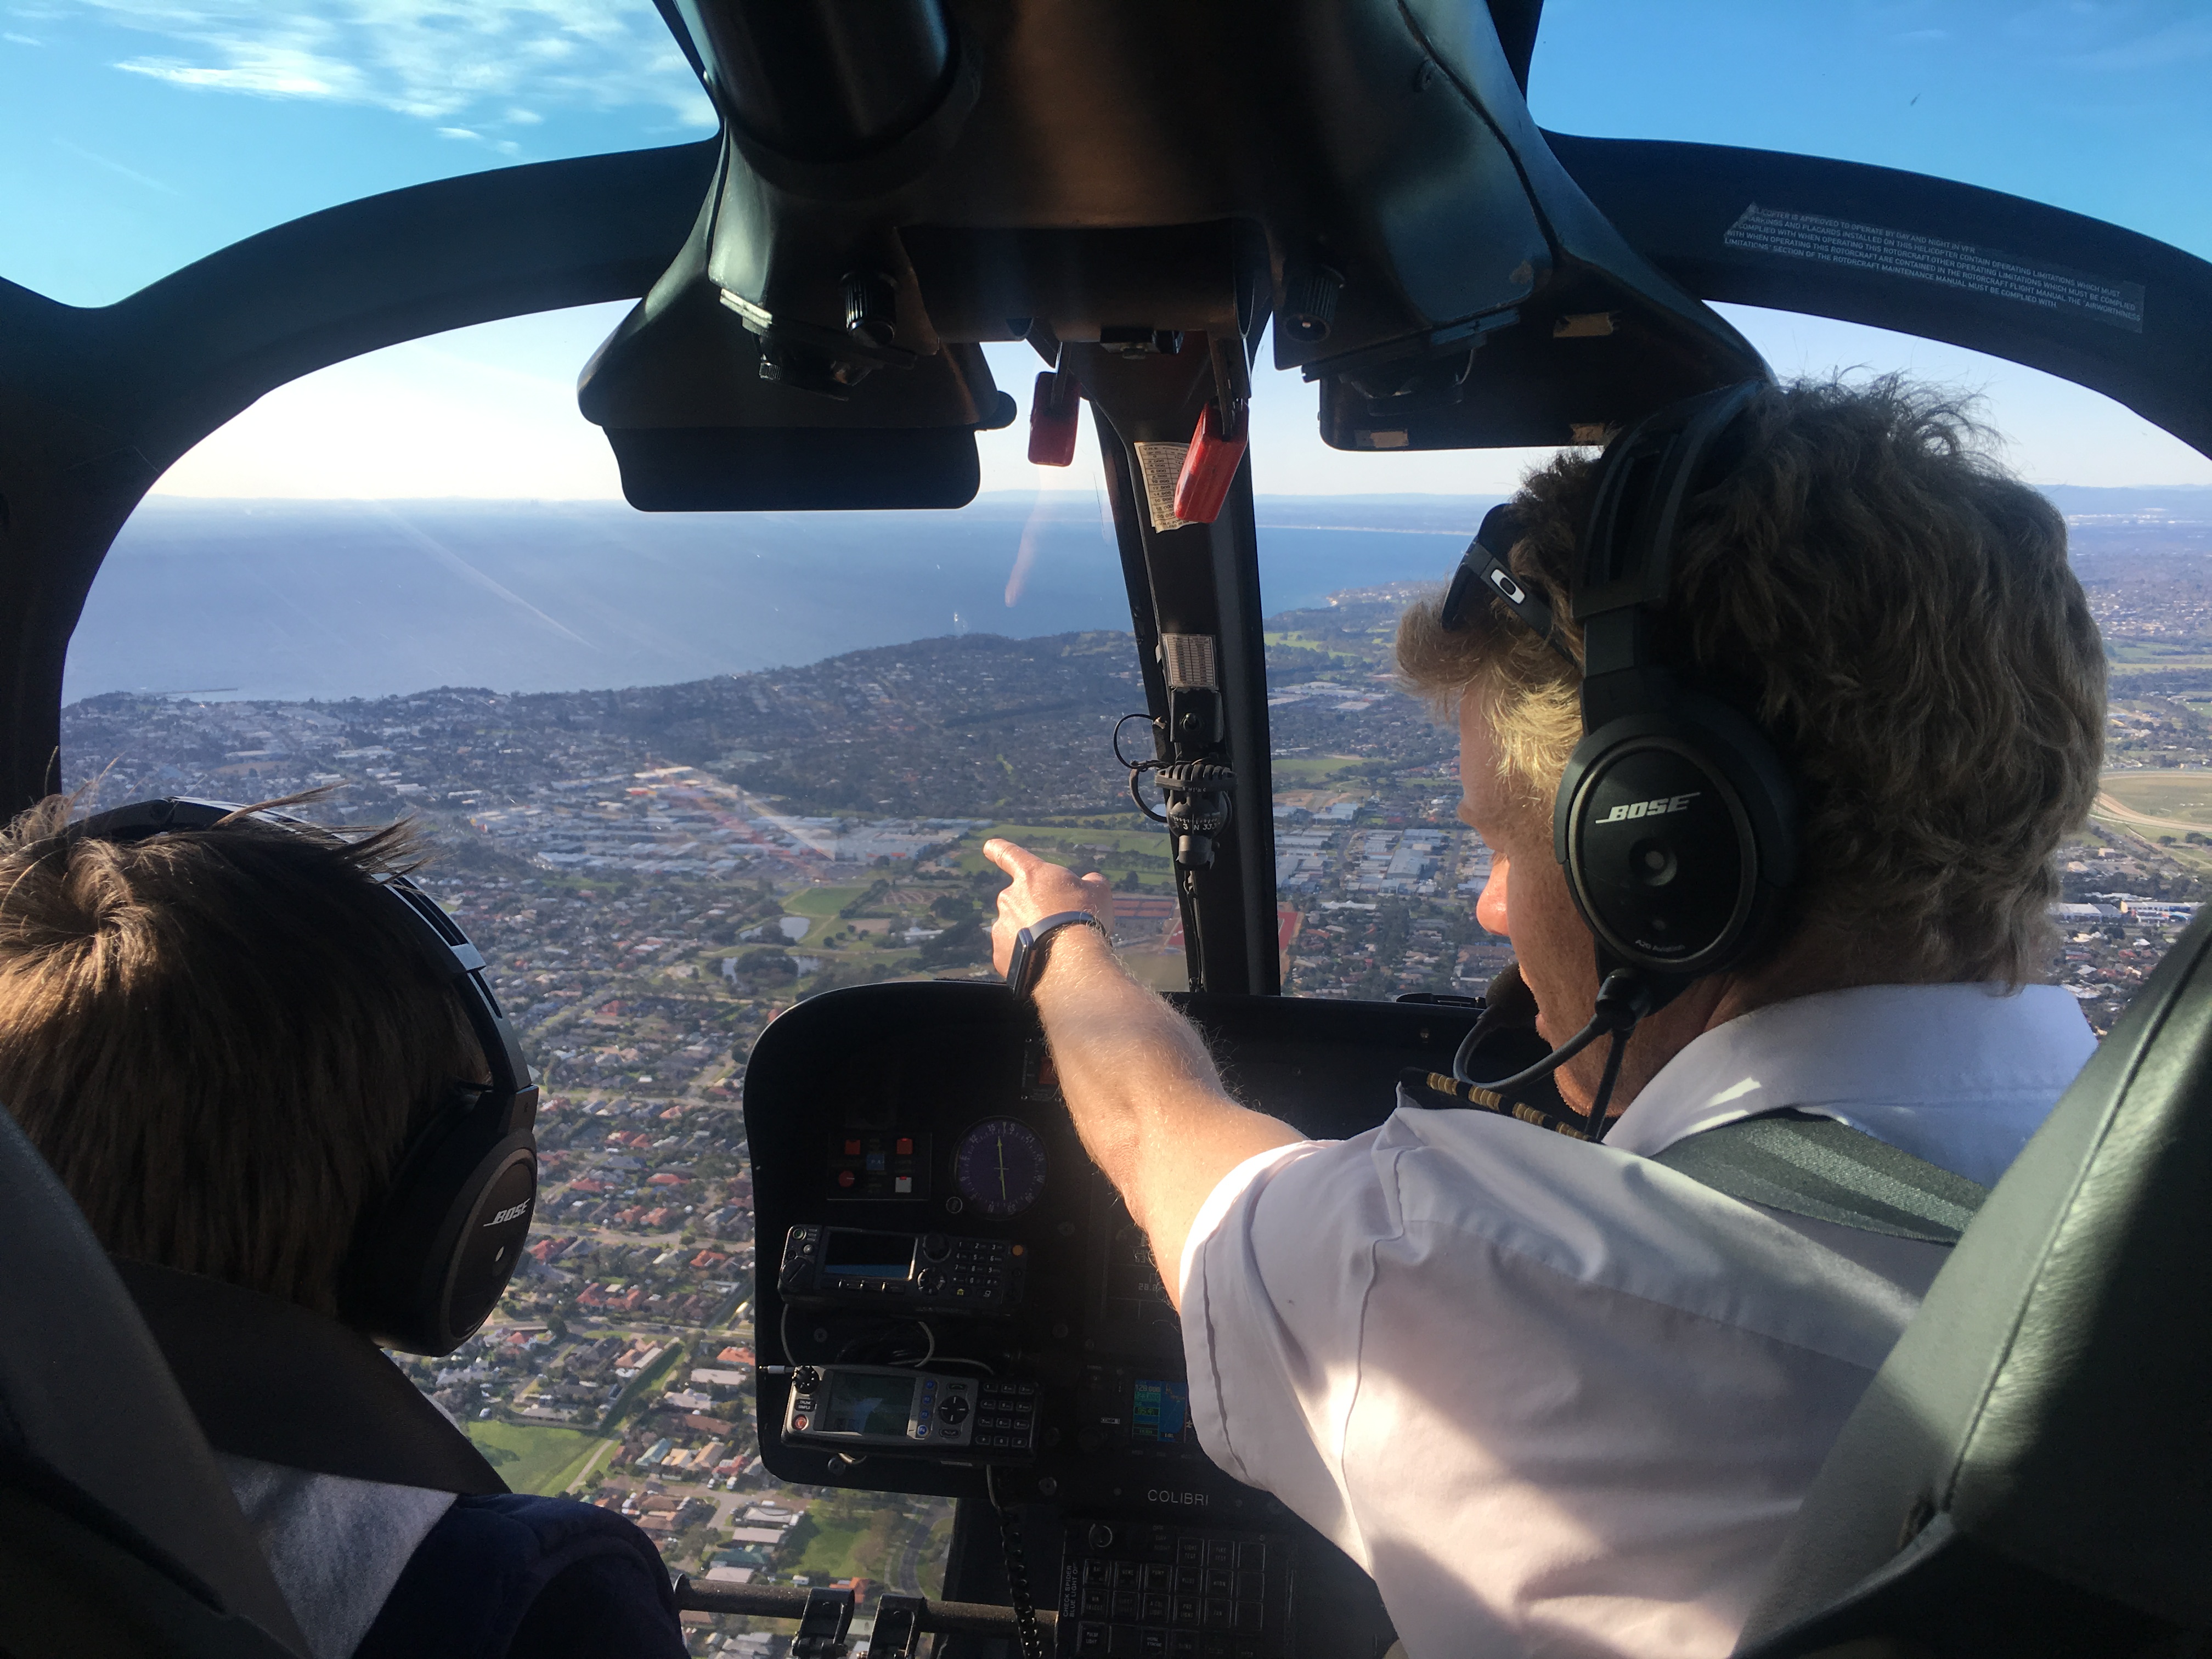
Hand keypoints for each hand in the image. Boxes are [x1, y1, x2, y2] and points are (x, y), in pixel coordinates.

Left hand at [982, 839, 1113, 976]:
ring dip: (1029, 933)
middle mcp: (1010, 897)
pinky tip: (1042, 962)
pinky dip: (1023, 955)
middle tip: (1056, 924)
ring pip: (1015, 927)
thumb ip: (1091, 881)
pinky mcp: (1000, 953)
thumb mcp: (1098, 891)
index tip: (989, 846)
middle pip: (1018, 899)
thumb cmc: (1084, 917)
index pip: (1009, 855)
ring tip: (1052, 947)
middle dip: (1033, 909)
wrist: (1070, 958)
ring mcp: (1001, 925)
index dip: (999, 849)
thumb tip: (1090, 880)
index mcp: (1031, 875)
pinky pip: (1011, 951)